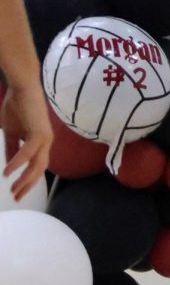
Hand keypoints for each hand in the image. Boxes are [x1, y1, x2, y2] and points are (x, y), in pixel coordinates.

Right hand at [2, 85, 52, 201]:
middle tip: (16, 197)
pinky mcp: (39, 132)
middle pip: (39, 169)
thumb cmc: (17, 107)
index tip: (16, 192)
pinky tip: (8, 172)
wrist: (22, 88)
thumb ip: (12, 147)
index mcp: (40, 142)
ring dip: (25, 179)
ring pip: (38, 164)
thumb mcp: (12, 132)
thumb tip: (11, 164)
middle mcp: (46, 142)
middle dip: (28, 185)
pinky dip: (19, 163)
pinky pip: (29, 152)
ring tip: (14, 189)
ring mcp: (44, 138)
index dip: (27, 180)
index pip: (36, 166)